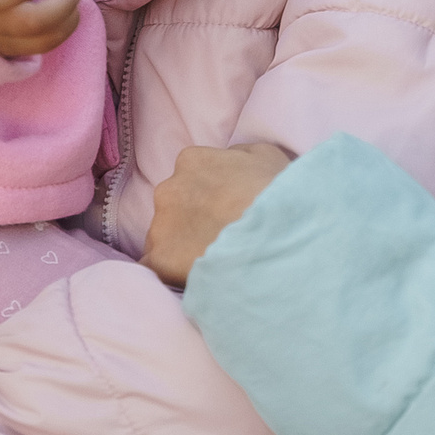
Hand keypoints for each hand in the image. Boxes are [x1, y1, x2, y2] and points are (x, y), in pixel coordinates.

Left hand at [141, 142, 293, 285]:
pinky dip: (172, 274)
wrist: (275, 236)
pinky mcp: (159, 260)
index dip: (209, 197)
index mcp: (191, 161)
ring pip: (164, 238)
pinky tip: (196, 279)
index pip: (190, 178)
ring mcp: (160, 225)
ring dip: (183, 248)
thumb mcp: (265, 156)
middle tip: (220, 238)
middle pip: (174, 207)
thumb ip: (237, 155)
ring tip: (214, 262)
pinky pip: (157, 268)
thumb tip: (228, 161)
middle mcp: (168, 189)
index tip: (225, 211)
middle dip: (192, 222)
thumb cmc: (277, 194)